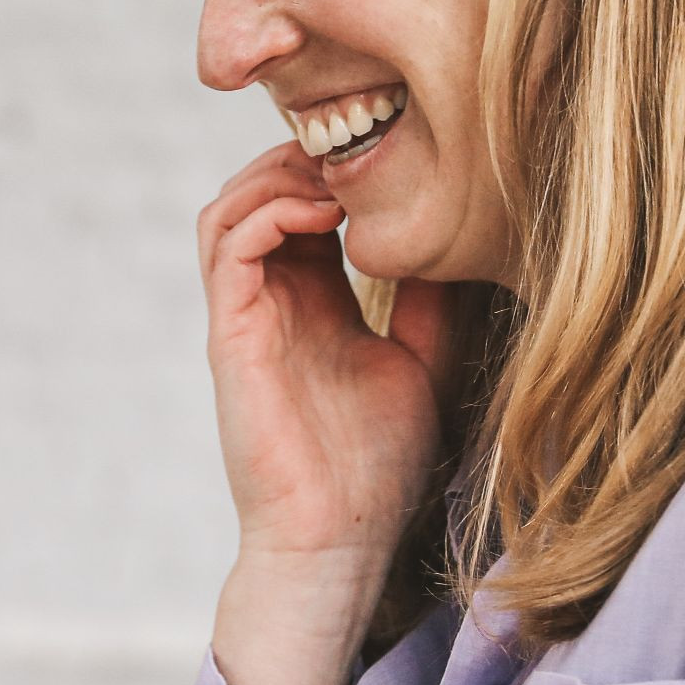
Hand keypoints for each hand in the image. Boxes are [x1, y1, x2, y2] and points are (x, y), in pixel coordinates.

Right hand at [197, 145, 458, 684]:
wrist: (342, 538)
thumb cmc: (380, 465)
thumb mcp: (422, 360)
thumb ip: (428, 300)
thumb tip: (457, 234)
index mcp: (310, 304)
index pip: (302, 206)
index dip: (334, 167)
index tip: (391, 154)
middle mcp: (270, 302)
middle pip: (257, 192)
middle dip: (302, 155)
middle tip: (360, 146)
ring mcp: (245, 317)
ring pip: (228, 209)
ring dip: (277, 174)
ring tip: (338, 173)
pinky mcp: (232, 336)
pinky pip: (226, 247)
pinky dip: (266, 211)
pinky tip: (324, 211)